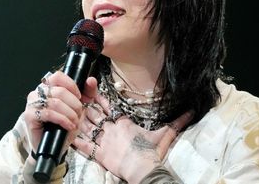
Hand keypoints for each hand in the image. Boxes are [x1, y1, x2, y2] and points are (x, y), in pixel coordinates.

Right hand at [23, 71, 97, 158]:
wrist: (55, 146)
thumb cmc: (65, 124)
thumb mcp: (80, 107)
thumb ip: (88, 92)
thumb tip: (91, 80)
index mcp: (48, 87)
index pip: (58, 76)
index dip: (72, 85)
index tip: (80, 97)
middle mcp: (38, 92)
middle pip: (60, 91)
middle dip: (74, 104)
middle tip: (79, 113)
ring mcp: (32, 103)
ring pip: (56, 102)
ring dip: (70, 114)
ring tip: (75, 122)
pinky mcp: (29, 116)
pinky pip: (49, 114)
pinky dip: (63, 120)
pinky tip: (69, 126)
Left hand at [73, 94, 192, 183]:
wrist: (143, 169)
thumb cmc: (152, 152)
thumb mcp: (165, 134)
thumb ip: (177, 122)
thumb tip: (191, 111)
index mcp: (124, 123)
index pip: (109, 107)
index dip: (100, 98)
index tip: (92, 89)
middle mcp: (111, 129)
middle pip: (95, 115)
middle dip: (85, 105)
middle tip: (76, 96)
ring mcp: (104, 141)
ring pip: (87, 127)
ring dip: (79, 119)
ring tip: (69, 111)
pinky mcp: (99, 155)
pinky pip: (84, 146)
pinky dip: (76, 140)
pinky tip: (67, 135)